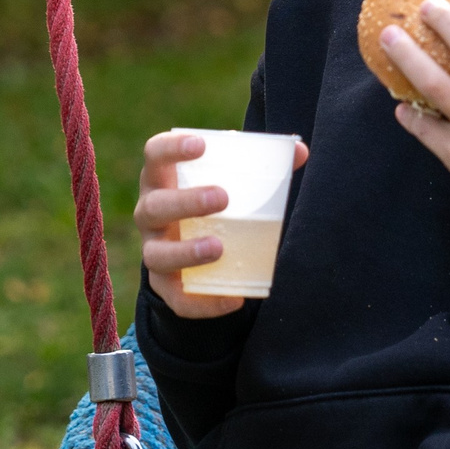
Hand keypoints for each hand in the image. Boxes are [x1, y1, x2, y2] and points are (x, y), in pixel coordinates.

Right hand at [136, 128, 303, 319]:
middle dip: (185, 202)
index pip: (155, 155)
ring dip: (186, 251)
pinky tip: (233, 300)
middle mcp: (151, 213)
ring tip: (218, 247)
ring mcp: (154, 250)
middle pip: (155, 206)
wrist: (196, 252)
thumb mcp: (232, 182)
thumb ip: (262, 166)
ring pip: (156, 254)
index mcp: (164, 179)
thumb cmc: (214, 204)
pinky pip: (177, 298)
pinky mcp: (165, 285)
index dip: (172, 148)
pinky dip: (203, 303)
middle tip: (223, 198)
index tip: (201, 145)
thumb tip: (299, 152)